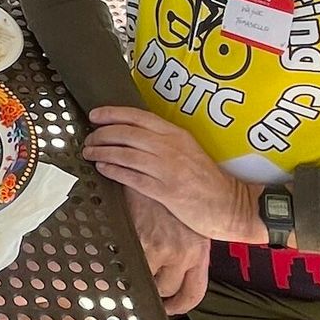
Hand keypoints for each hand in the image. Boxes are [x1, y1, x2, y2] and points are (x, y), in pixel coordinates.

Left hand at [83, 106, 263, 242]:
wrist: (231, 205)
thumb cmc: (207, 180)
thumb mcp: (188, 150)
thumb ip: (163, 142)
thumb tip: (130, 136)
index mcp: (177, 134)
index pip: (138, 116)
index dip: (113, 113)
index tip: (95, 115)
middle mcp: (171, 148)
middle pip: (127, 133)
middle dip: (102, 133)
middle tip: (89, 137)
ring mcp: (168, 169)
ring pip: (126, 154)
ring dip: (102, 152)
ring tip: (89, 152)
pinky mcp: (166, 191)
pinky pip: (132, 178)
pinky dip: (114, 171)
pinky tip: (103, 168)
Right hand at [123, 189, 210, 314]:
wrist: (152, 160)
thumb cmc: (167, 188)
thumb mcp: (183, 218)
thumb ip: (180, 243)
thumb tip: (166, 264)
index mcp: (197, 248)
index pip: (193, 292)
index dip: (179, 305)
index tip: (167, 307)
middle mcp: (182, 251)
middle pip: (166, 290)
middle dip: (152, 291)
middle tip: (141, 285)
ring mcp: (159, 246)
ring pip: (144, 279)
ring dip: (133, 275)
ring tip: (124, 266)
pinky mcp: (137, 238)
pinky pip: (127, 265)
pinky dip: (118, 264)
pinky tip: (113, 256)